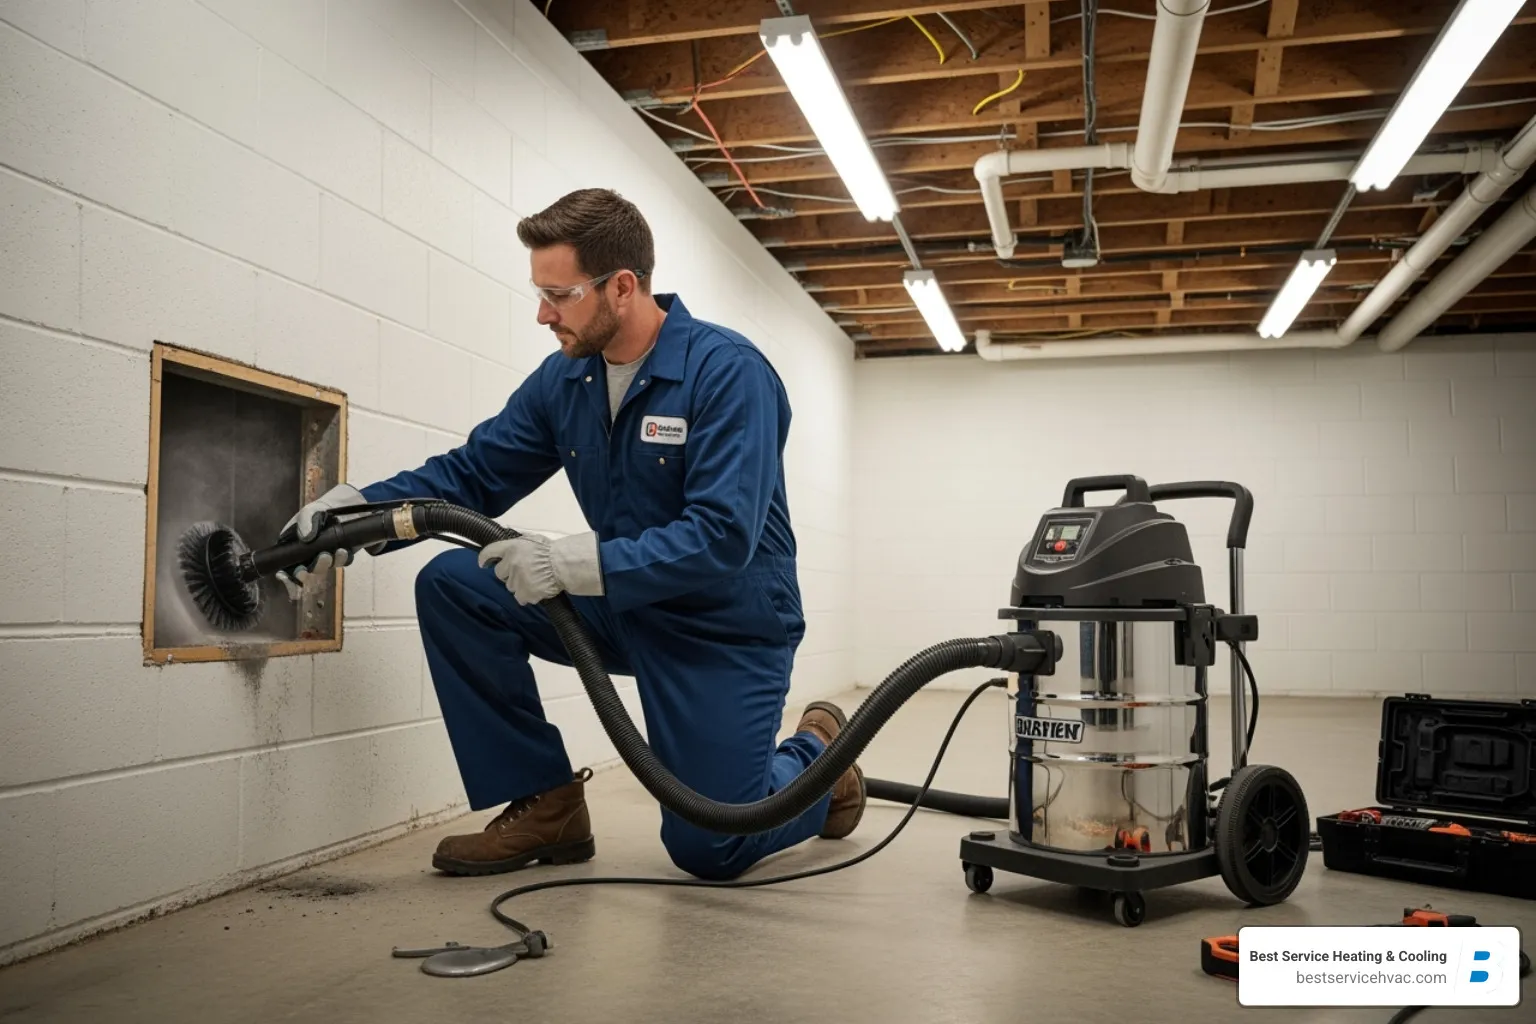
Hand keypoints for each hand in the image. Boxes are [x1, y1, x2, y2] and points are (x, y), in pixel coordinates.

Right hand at [275, 482, 380, 599]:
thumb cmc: (320, 510)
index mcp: (294, 546)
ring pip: (323, 568)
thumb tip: (306, 537)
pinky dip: (342, 559)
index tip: (286, 575)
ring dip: (325, 564)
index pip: (286, 564)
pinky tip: (344, 551)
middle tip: (310, 566)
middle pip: (305, 571)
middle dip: (307, 571)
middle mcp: (308, 555)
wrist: (344, 505)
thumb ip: (305, 521)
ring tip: (330, 553)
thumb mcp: (309, 511)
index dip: (285, 574)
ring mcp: (325, 556)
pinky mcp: (341, 555)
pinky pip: (341, 562)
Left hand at [478, 531, 603, 605]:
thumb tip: (509, 548)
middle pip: (500, 573)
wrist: (564, 565)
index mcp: (512, 548)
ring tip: (533, 581)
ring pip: (510, 587)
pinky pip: (520, 598)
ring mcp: (516, 579)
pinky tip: (536, 591)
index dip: (484, 558)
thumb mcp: (533, 540)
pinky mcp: (524, 592)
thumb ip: (518, 544)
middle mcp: (511, 563)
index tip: (483, 564)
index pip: (490, 551)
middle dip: (508, 574)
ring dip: (519, 585)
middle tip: (522, 573)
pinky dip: (527, 596)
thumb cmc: (552, 551)